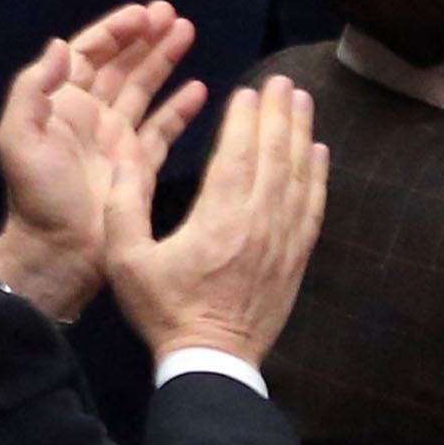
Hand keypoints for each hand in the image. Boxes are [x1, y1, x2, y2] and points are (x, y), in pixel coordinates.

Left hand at [0, 4, 201, 320]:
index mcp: (61, 104)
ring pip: (145, 88)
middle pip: (121, 65)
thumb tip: (59, 45)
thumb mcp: (18, 139)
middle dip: (145, 38)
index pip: (88, 54)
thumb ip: (32, 90)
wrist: (60, 253)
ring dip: (164, 60)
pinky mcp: (139, 164)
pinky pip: (163, 129)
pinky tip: (200, 88)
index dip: (114, 31)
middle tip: (174, 15)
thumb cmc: (38, 196)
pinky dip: (180, 108)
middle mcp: (90, 115)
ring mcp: (117, 139)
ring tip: (188, 32)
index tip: (144, 13)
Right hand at [103, 73, 323, 369]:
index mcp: (219, 218)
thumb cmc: (165, 309)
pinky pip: (313, 209)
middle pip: (275, 156)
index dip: (246, 119)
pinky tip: (320, 154)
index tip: (251, 89)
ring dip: (302, 136)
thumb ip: (123, 205)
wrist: (211, 363)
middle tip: (285, 81)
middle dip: (280, 114)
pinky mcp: (296, 259)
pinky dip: (318, 178)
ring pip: (298, 177)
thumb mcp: (126, 260)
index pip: (238, 155)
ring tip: (303, 103)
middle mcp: (259, 222)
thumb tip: (124, 158)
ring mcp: (283, 241)